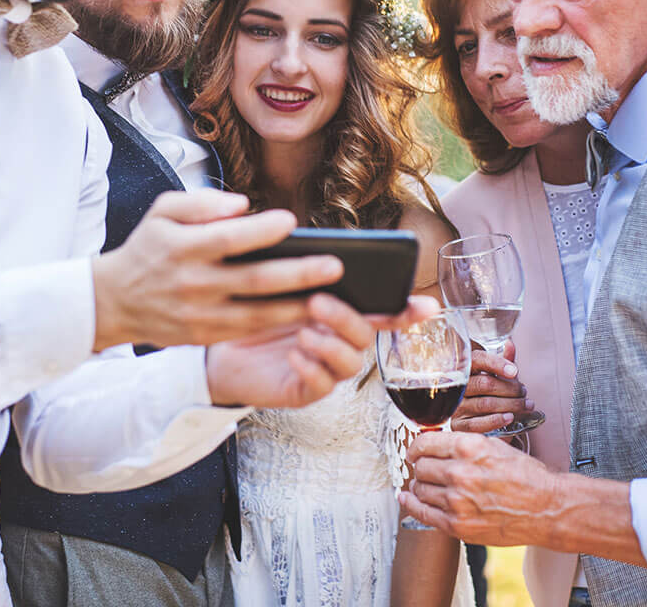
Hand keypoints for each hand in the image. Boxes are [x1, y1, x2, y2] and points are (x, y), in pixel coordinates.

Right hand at [92, 189, 343, 350]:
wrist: (113, 301)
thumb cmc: (148, 247)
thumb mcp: (162, 212)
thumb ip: (201, 202)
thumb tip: (242, 205)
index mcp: (181, 248)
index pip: (226, 239)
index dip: (260, 232)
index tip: (292, 221)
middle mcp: (192, 283)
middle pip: (251, 280)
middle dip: (297, 274)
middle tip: (334, 265)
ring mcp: (199, 314)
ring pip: (256, 314)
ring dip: (297, 307)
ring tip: (332, 297)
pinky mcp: (204, 336)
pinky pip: (247, 331)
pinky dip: (278, 326)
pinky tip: (307, 315)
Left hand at [206, 292, 438, 407]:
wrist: (219, 342)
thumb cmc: (254, 307)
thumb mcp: (281, 285)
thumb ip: (308, 274)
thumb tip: (326, 256)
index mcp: (341, 313)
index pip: (384, 312)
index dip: (409, 311)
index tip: (428, 307)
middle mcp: (340, 341)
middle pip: (365, 335)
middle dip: (347, 318)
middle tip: (318, 302)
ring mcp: (325, 367)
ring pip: (350, 363)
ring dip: (330, 345)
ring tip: (302, 332)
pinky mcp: (304, 389)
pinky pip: (322, 385)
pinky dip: (311, 367)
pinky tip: (294, 354)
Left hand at [398, 430, 558, 545]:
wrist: (547, 508)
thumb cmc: (525, 475)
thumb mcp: (493, 446)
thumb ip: (463, 444)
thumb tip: (435, 444)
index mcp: (468, 447)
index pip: (424, 443)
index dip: (416, 447)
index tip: (415, 451)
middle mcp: (459, 472)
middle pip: (420, 466)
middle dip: (420, 466)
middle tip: (425, 468)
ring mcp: (457, 501)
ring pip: (420, 488)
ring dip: (420, 485)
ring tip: (427, 484)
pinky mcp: (459, 526)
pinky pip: (423, 513)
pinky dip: (411, 504)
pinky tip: (407, 499)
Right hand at [450, 339, 534, 434]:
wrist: (482, 423)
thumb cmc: (491, 395)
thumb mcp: (499, 377)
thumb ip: (504, 361)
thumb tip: (509, 343)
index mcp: (466, 369)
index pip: (477, 360)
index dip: (496, 363)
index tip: (514, 371)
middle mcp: (459, 387)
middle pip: (485, 383)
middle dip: (510, 388)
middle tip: (524, 392)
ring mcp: (457, 406)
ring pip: (485, 404)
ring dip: (511, 405)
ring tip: (526, 405)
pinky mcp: (459, 425)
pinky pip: (478, 424)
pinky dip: (496, 420)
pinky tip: (510, 418)